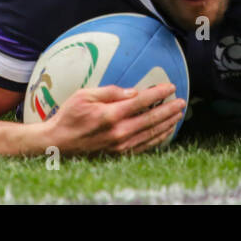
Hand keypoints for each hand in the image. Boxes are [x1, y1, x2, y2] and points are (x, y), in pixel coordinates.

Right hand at [45, 83, 185, 155]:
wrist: (58, 143)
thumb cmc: (69, 116)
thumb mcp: (85, 95)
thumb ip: (110, 92)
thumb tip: (133, 92)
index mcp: (110, 114)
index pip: (141, 102)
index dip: (158, 93)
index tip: (170, 87)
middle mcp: (118, 132)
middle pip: (151, 119)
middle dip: (169, 109)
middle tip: (182, 101)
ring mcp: (120, 145)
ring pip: (151, 133)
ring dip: (167, 123)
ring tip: (178, 114)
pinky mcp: (119, 154)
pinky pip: (145, 146)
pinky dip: (158, 138)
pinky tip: (166, 131)